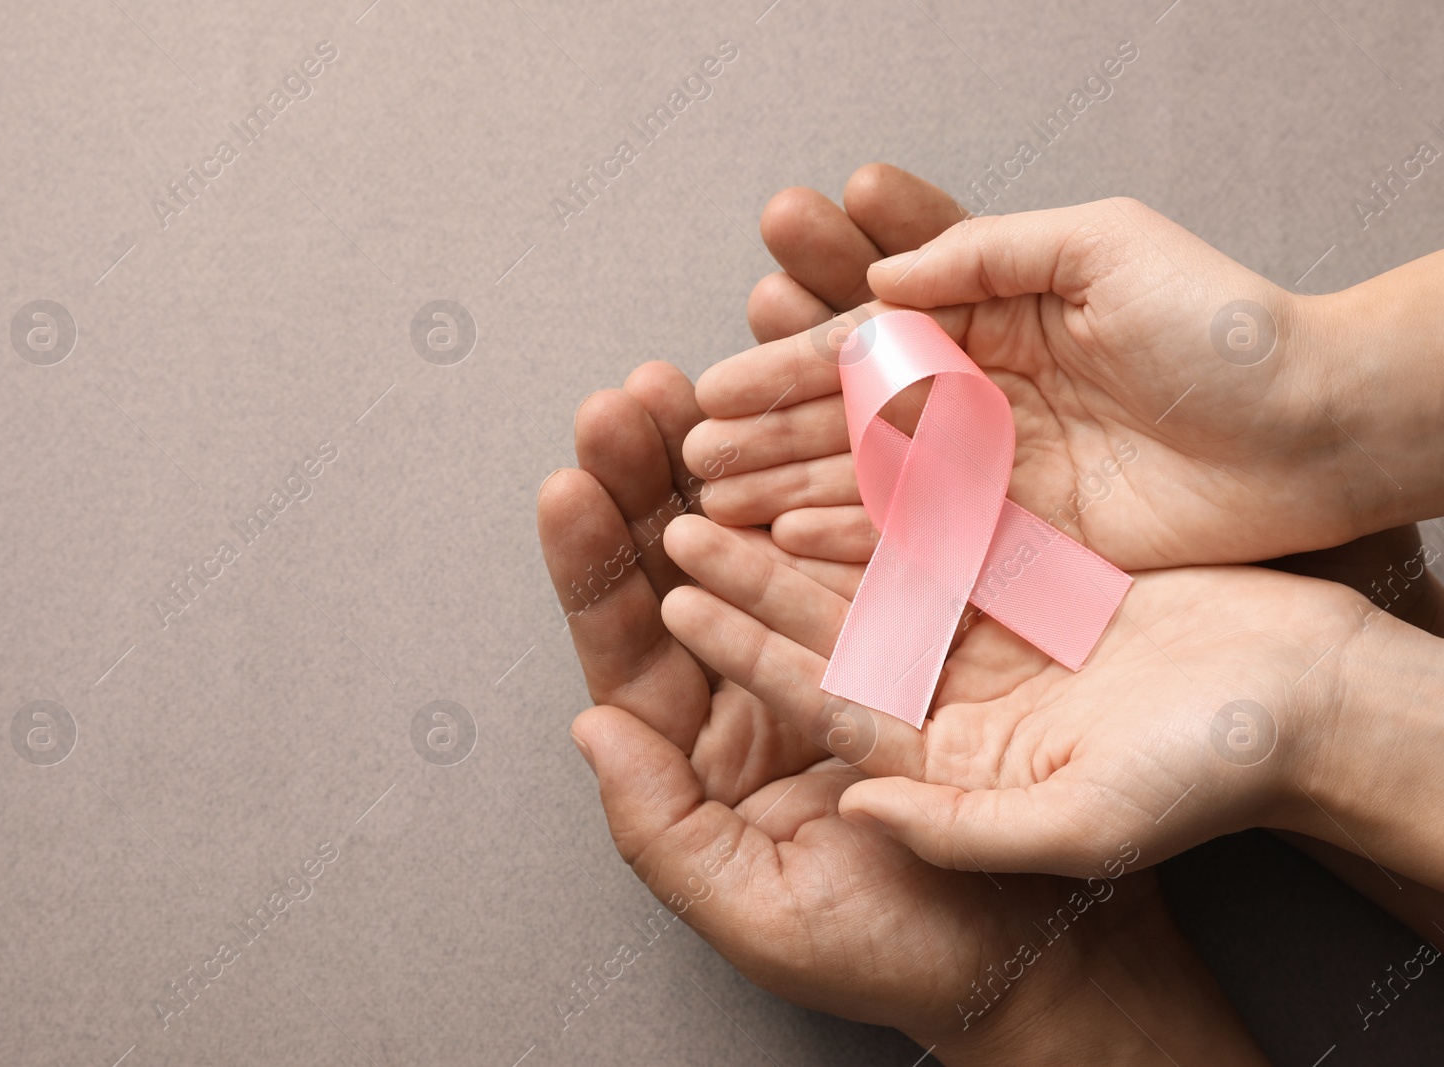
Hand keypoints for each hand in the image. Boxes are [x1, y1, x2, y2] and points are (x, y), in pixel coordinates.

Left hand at [538, 369, 1265, 1062]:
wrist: (1054, 959)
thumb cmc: (907, 954)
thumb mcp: (762, 913)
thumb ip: (661, 830)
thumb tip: (589, 729)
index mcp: (714, 751)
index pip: (633, 645)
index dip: (596, 564)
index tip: (569, 484)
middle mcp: (768, 687)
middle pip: (689, 568)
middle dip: (652, 478)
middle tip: (628, 398)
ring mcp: (848, 647)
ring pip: (773, 533)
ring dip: (738, 456)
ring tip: (705, 379)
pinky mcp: (931, 624)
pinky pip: (872, 540)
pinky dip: (843, 477)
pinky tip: (814, 415)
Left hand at [656, 511, 1396, 882]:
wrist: (1312, 717)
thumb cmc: (1211, 782)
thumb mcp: (1073, 835)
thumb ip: (957, 830)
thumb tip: (856, 808)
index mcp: (933, 760)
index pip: (813, 694)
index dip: (741, 642)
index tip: (674, 593)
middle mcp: (942, 693)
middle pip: (824, 617)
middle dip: (746, 560)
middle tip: (676, 507)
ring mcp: (983, 630)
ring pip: (871, 557)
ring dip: (803, 502)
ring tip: (738, 448)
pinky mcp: (1028, 573)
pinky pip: (943, 517)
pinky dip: (893, 476)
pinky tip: (839, 430)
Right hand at [690, 195, 1426, 570]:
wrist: (1312, 424)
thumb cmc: (1218, 324)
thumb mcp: (1100, 246)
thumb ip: (988, 252)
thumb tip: (882, 280)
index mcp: (988, 325)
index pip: (861, 351)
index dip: (780, 370)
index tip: (707, 392)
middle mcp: (978, 403)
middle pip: (847, 424)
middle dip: (764, 440)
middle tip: (690, 459)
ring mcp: (996, 476)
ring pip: (868, 488)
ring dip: (787, 497)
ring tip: (715, 508)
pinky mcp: (1023, 539)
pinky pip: (920, 546)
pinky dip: (853, 549)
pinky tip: (789, 548)